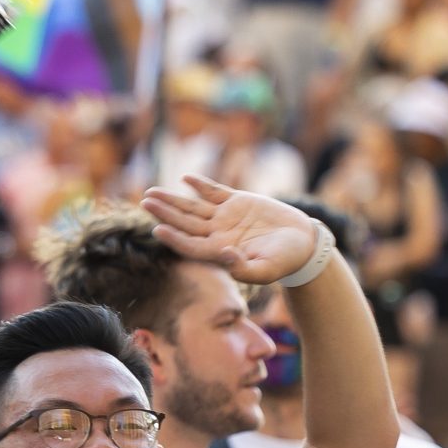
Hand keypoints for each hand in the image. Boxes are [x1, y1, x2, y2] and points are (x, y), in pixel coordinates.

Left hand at [141, 175, 320, 285]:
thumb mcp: (268, 269)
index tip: (158, 229)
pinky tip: (185, 178)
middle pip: (185, 223)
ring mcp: (226, 218)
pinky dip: (200, 185)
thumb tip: (226, 257)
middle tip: (145, 202)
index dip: (174, 238)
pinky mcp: (237, 202)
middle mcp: (218, 235)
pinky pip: (214, 192)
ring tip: (151, 192)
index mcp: (221, 252)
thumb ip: (246, 269)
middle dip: (165, 213)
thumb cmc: (286, 260)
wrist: (302, 242)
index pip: (191, 245)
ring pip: (194, 207)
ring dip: (173, 200)